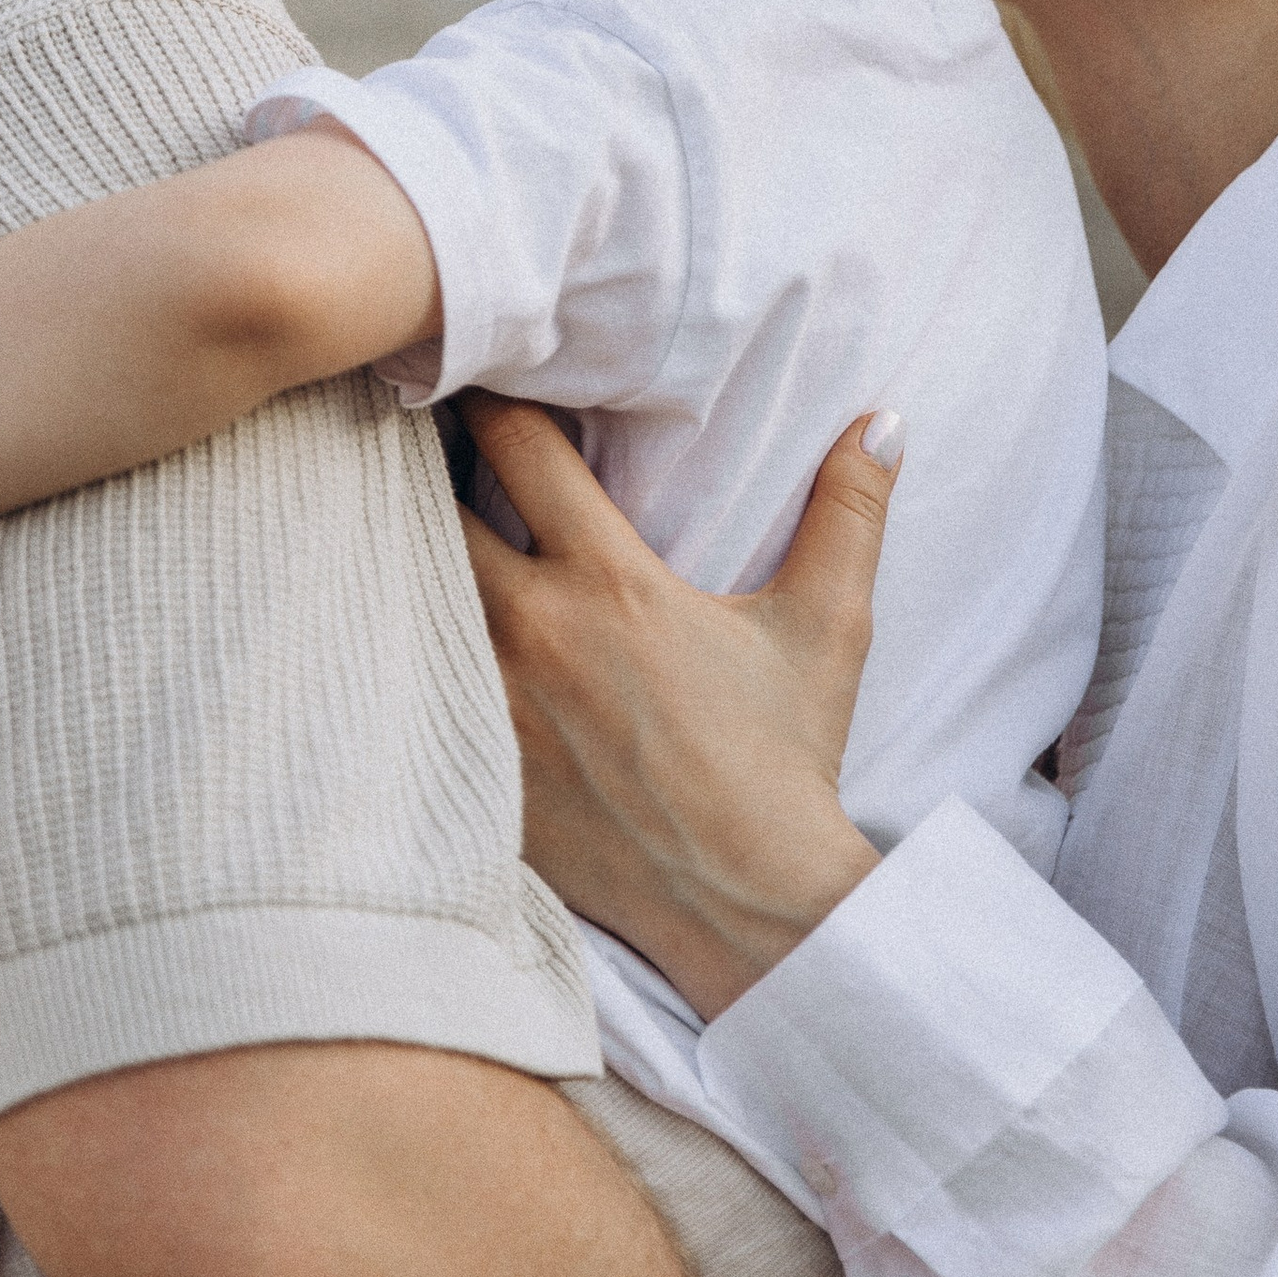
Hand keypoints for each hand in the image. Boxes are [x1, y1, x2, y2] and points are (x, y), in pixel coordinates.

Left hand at [458, 393, 899, 1020]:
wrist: (744, 901)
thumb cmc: (784, 758)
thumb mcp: (827, 627)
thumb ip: (848, 511)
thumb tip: (886, 420)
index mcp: (609, 580)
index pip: (519, 443)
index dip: (490, 395)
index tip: (478, 376)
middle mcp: (533, 630)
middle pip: (431, 506)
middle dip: (421, 467)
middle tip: (410, 439)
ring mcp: (493, 702)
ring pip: (406, 591)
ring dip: (405, 554)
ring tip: (391, 522)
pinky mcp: (473, 765)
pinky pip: (407, 684)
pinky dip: (403, 648)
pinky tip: (397, 628)